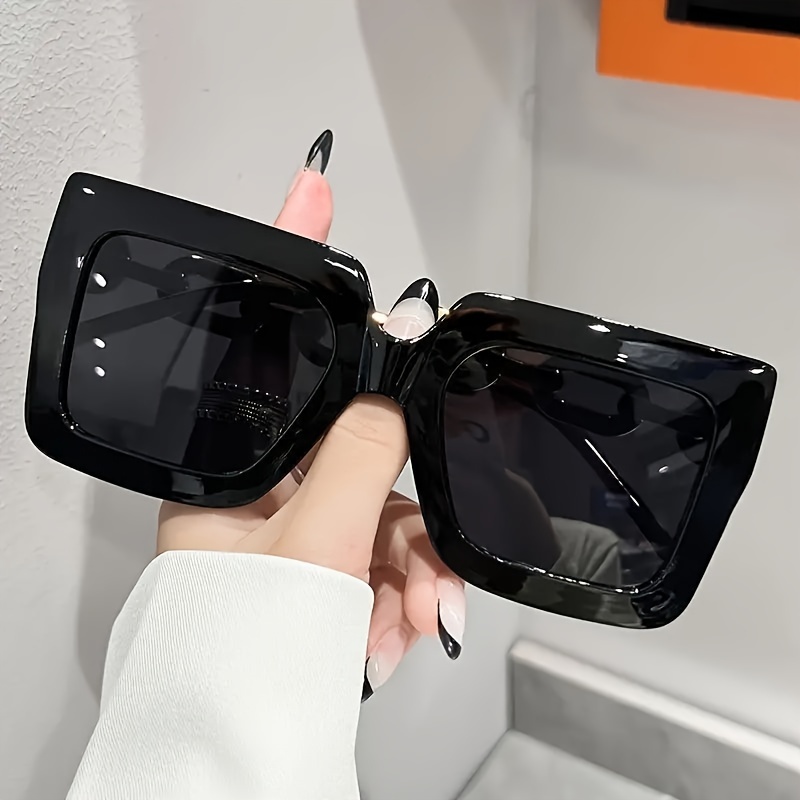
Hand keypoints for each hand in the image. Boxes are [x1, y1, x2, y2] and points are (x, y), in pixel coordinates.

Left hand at [157, 133, 465, 698]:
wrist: (253, 748)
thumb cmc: (244, 653)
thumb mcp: (312, 543)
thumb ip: (362, 450)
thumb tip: (395, 378)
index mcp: (235, 471)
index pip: (268, 344)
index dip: (294, 260)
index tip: (310, 190)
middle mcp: (265, 494)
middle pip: (363, 453)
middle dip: (407, 514)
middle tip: (420, 561)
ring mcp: (301, 531)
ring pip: (388, 515)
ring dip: (415, 569)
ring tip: (409, 619)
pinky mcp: (332, 570)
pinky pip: (389, 559)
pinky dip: (408, 594)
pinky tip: (402, 627)